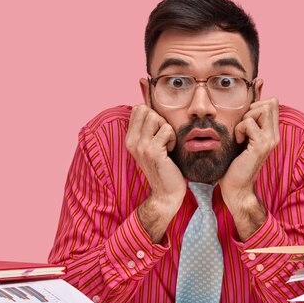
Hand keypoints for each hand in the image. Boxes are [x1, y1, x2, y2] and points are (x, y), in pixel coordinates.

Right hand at [126, 105, 185, 241]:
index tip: (157, 132)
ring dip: (166, 128)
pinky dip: (173, 138)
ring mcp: (140, 146)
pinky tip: (171, 151)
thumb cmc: (163, 168)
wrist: (165, 194)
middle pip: (145, 109)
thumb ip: (148, 129)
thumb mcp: (150, 146)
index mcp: (129, 139)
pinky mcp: (153, 151)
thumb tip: (151, 108)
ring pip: (155, 117)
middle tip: (163, 137)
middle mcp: (131, 141)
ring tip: (167, 144)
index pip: (137, 108)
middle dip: (159, 119)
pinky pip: (167, 129)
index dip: (152, 115)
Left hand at [218, 98, 279, 238]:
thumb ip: (246, 120)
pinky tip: (238, 141)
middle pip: (271, 102)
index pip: (272, 102)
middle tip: (243, 126)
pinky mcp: (261, 145)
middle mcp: (274, 135)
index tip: (245, 121)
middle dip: (252, 109)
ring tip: (240, 134)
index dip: (256, 105)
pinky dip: (240, 129)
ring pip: (263, 109)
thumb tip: (246, 101)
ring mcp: (270, 140)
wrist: (236, 188)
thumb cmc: (234, 163)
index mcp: (271, 132)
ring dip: (245, 118)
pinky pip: (249, 123)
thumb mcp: (242, 136)